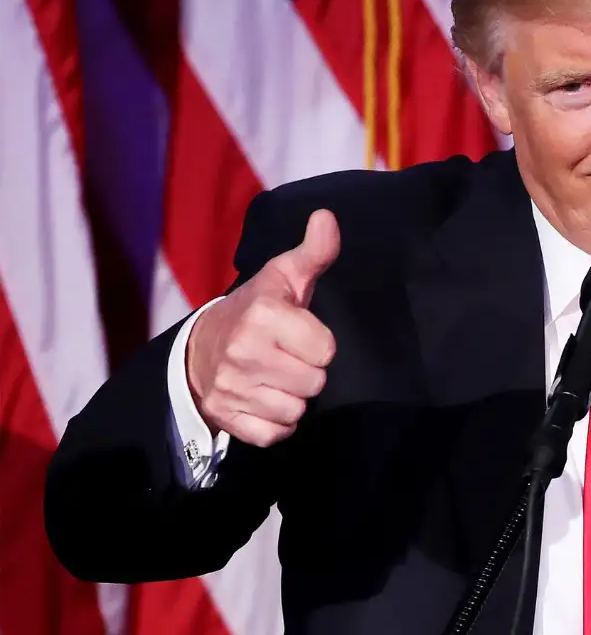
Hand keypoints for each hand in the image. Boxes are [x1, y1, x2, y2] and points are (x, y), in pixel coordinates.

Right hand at [186, 209, 340, 446]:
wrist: (200, 346)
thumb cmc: (257, 309)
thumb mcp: (284, 276)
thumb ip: (314, 253)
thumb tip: (328, 217)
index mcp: (263, 315)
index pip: (326, 350)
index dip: (319, 343)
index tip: (301, 334)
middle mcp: (244, 352)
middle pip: (314, 383)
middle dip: (308, 372)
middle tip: (289, 357)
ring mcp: (232, 388)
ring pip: (295, 410)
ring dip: (293, 398)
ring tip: (277, 376)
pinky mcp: (226, 416)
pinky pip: (274, 434)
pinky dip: (276, 422)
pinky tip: (266, 399)